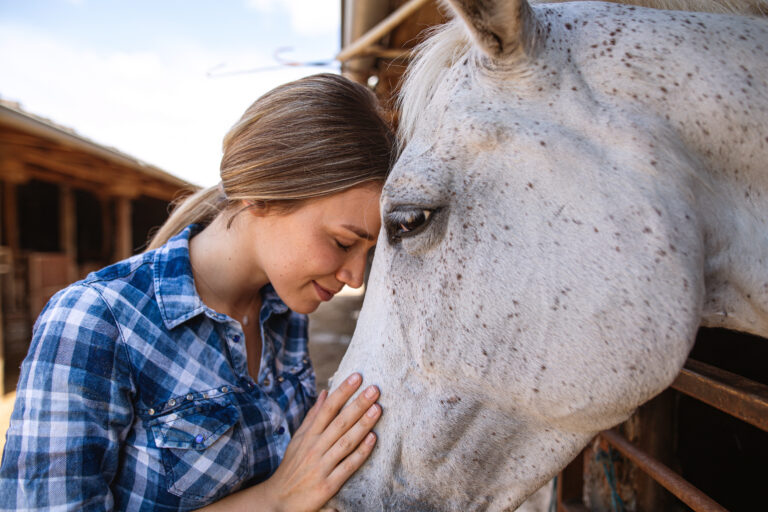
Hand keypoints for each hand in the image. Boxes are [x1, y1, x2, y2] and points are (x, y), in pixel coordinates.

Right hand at [261, 373, 380, 511]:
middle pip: (339, 422)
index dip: (342, 392)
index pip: (327, 408)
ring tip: (378, 408)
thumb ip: (313, 416)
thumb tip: (325, 392)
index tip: (357, 376)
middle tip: (374, 389)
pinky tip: (373, 439)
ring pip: (346, 442)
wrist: (278, 500)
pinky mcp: (328, 485)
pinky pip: (348, 466)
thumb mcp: (298, 439)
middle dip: (357, 404)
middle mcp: (315, 448)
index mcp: (308, 435)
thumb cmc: (292, 466)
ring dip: (363, 425)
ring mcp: (322, 466)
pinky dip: (360, 452)